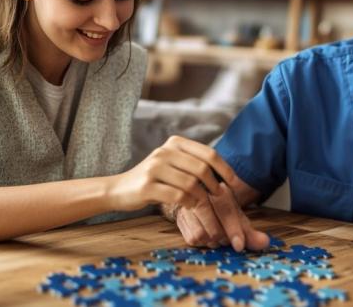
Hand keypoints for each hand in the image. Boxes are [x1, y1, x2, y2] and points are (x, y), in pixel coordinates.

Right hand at [108, 136, 236, 211]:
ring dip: (203, 200)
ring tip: (205, 207)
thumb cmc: (153, 180)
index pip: (208, 153)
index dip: (225, 168)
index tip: (234, 183)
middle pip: (202, 169)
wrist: (118, 189)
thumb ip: (193, 164)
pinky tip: (191, 208)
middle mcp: (165, 151)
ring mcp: (154, 168)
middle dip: (215, 187)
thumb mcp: (172, 164)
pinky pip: (178, 196)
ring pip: (191, 184)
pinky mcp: (147, 186)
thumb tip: (225, 175)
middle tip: (220, 199)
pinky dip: (189, 205)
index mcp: (175, 143)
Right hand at [176, 182, 269, 251]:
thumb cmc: (221, 211)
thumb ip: (251, 232)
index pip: (226, 209)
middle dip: (224, 238)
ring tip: (217, 236)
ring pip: (202, 235)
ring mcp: (189, 206)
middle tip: (227, 238)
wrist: (198, 200)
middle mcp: (202, 194)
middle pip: (214, 228)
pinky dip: (202, 242)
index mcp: (220, 189)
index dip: (234, 229)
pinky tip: (206, 236)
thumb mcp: (238, 218)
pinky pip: (193, 239)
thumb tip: (265, 243)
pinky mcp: (180, 218)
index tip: (239, 245)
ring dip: (213, 241)